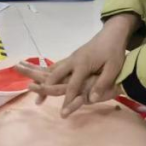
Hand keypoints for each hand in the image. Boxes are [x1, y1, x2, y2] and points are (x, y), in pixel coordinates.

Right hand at [15, 13, 139, 116]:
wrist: (112, 33)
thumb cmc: (114, 51)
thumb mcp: (113, 68)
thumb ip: (102, 83)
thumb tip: (92, 100)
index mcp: (83, 64)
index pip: (72, 86)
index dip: (68, 100)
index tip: (63, 113)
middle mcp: (73, 61)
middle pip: (55, 76)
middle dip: (45, 88)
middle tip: (38, 100)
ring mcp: (72, 58)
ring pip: (53, 69)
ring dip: (42, 78)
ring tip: (31, 87)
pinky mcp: (73, 57)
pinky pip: (57, 66)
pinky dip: (48, 72)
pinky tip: (44, 78)